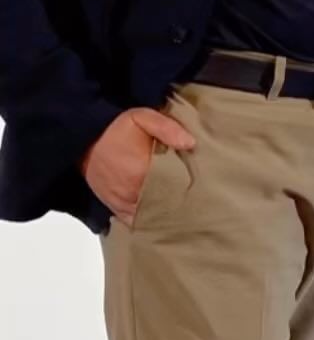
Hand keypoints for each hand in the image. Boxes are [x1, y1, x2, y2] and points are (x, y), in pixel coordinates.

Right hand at [79, 107, 196, 226]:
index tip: (203, 190)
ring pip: (151, 216)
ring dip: (166, 214)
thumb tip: (190, 143)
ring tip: (184, 214)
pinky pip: (135, 221)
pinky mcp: (115, 207)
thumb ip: (166, 128)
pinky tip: (162, 220)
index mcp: (142, 171)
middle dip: (181, 204)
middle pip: (165, 205)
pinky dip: (148, 221)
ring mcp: (123, 202)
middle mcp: (132, 191)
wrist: (84, 139)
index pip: (174, 188)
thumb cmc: (114, 129)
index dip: (190, 189)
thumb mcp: (141, 117)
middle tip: (198, 204)